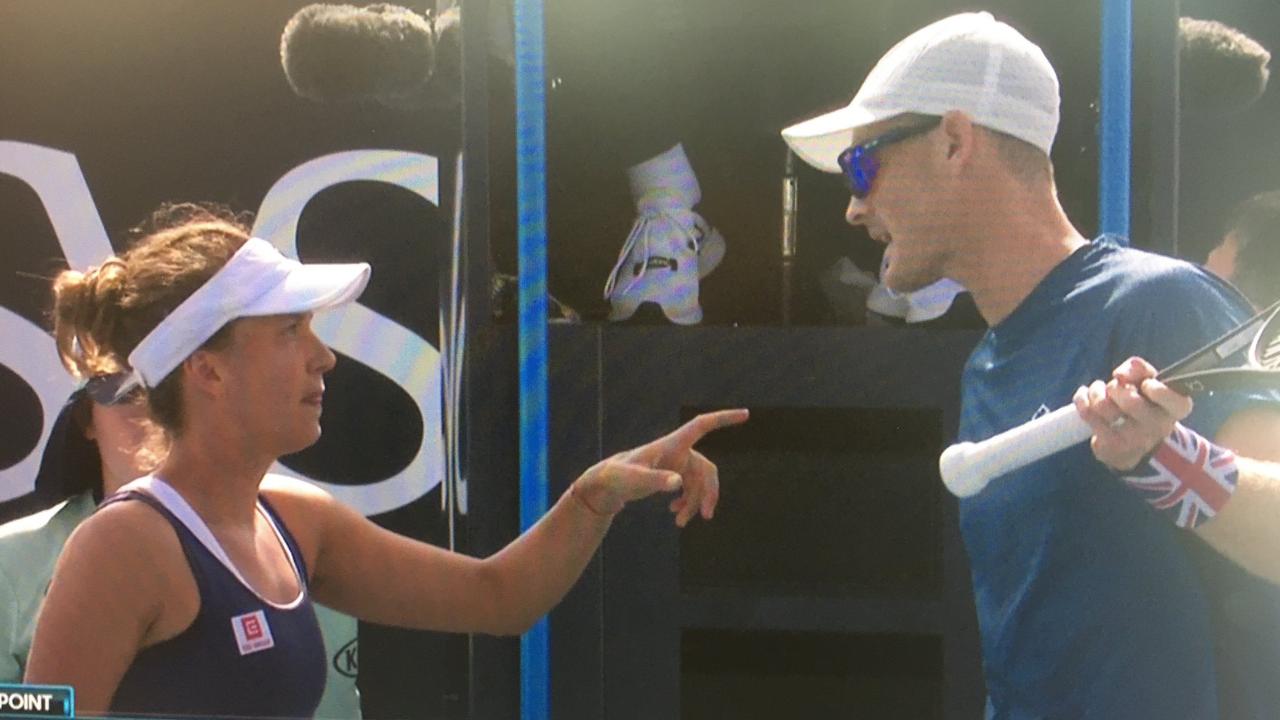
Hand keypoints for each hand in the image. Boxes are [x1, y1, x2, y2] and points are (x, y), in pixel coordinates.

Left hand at [571, 409, 748, 525]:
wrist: (605, 485)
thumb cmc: (617, 476)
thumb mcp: (634, 480)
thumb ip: (655, 480)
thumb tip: (677, 483)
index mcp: (672, 444)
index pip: (702, 425)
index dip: (724, 418)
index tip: (746, 414)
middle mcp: (678, 451)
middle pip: (706, 469)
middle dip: (709, 492)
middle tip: (706, 516)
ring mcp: (676, 463)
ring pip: (698, 483)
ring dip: (694, 503)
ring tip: (680, 523)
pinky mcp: (672, 475)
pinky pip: (690, 488)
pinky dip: (687, 502)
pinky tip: (676, 514)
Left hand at [1072, 357, 1192, 470]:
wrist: (1134, 442)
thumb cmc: (1143, 402)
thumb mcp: (1148, 381)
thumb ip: (1139, 369)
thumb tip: (1120, 374)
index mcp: (1175, 410)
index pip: (1175, 401)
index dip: (1157, 389)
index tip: (1146, 384)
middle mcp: (1158, 428)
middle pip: (1130, 402)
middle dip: (1115, 387)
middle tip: (1114, 387)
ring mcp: (1133, 442)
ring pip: (1104, 407)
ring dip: (1096, 392)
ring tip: (1098, 390)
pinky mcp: (1110, 448)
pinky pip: (1088, 415)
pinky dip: (1082, 400)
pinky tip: (1085, 397)